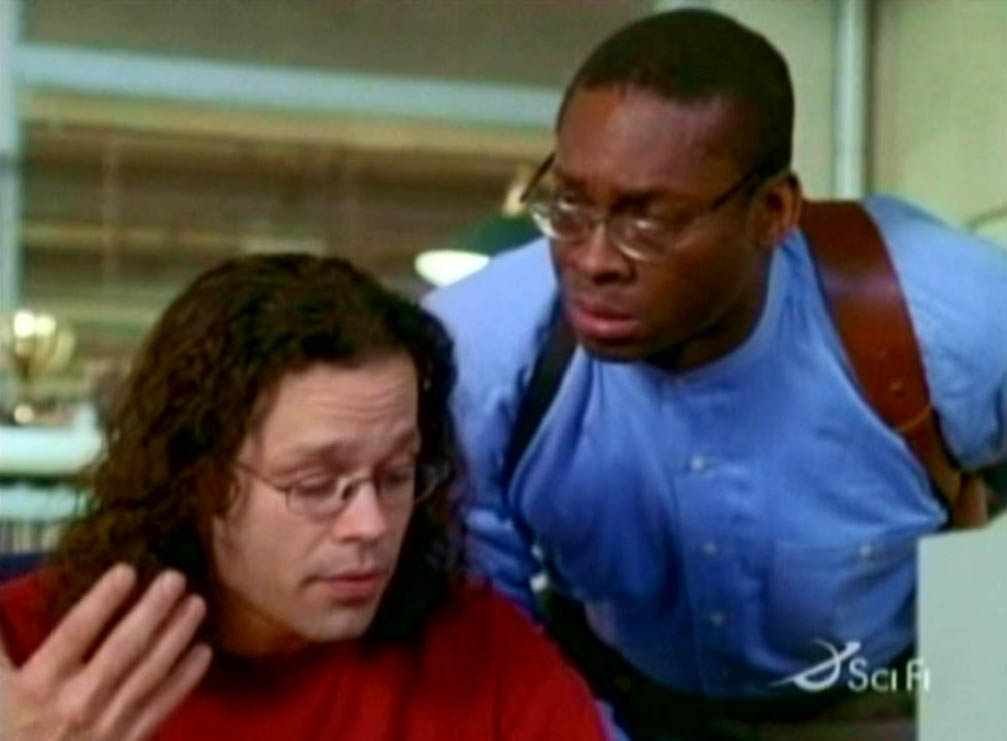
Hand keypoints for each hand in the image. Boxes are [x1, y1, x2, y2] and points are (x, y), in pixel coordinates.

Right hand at [0, 564, 211, 740]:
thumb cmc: (6, 732)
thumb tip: (1, 593)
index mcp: (37, 687)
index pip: (74, 634)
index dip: (101, 602)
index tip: (127, 570)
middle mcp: (76, 704)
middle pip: (122, 649)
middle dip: (151, 611)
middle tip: (176, 577)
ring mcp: (106, 727)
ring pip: (148, 674)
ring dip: (176, 637)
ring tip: (197, 603)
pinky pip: (160, 708)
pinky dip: (184, 680)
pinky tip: (203, 652)